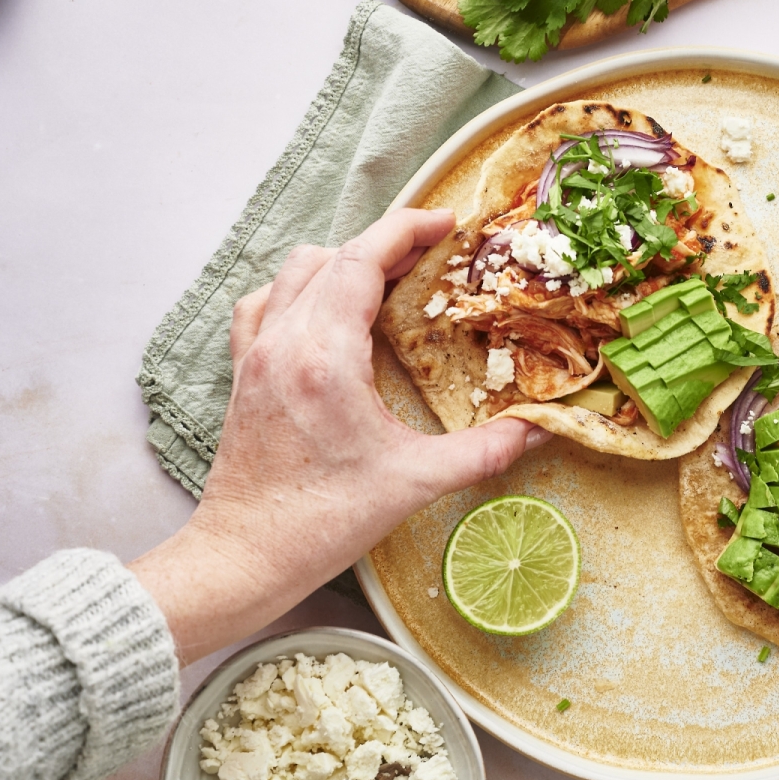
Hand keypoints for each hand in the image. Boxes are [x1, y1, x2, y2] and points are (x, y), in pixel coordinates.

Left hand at [131, 209, 547, 663]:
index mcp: (324, 356)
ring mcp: (255, 355)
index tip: (446, 223)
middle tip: (431, 256)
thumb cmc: (320, 522)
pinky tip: (322, 311)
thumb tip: (535, 431)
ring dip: (340, 262)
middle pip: (330, 256)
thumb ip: (483, 452)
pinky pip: (264, 304)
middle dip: (384, 244)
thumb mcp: (414, 483)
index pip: (361, 260)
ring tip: (384, 279)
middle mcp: (283, 342)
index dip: (407, 230)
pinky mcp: (243, 375)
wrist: (244, 556)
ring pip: (293, 273)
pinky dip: (298, 290)